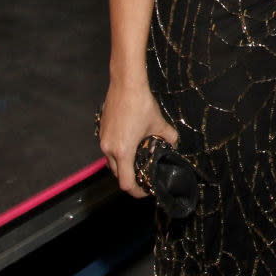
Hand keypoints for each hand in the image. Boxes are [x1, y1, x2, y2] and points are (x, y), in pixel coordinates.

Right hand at [98, 82, 177, 196]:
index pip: (126, 183)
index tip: (146, 190)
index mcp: (123, 151)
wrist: (125, 84)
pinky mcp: (101, 130)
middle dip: (130, 177)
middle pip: (117, 174)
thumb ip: (169, 137)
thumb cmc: (141, 104)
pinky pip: (108, 148)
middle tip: (144, 174)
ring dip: (123, 164)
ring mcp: (103, 139)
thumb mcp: (159, 123)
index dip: (137, 191)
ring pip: (111, 161)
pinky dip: (117, 152)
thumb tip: (174, 144)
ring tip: (137, 159)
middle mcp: (109, 148)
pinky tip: (130, 143)